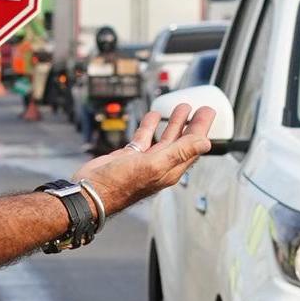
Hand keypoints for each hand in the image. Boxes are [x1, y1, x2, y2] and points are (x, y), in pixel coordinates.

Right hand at [84, 104, 214, 215]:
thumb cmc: (119, 185)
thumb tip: (206, 143)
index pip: (192, 146)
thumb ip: (180, 152)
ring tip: (182, 109)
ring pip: (165, 138)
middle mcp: (160, 166)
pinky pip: (145, 138)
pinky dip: (150, 126)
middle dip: (193, 125)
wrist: (91, 192)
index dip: (202, 129)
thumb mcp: (154, 165)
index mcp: (170, 169)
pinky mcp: (130, 157)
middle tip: (202, 109)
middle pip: (182, 141)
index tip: (208, 112)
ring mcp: (145, 161)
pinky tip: (153, 116)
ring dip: (174, 123)